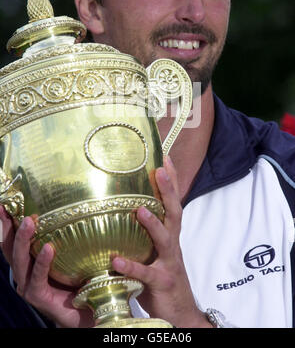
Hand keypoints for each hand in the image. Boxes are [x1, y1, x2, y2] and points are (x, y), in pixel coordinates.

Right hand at [0, 205, 93, 327]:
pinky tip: (48, 249)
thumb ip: (69, 234)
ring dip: (23, 240)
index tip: (4, 202)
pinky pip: (37, 277)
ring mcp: (28, 285)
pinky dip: (41, 263)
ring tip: (29, 222)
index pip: (12, 237)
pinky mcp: (37, 296)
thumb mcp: (71, 253)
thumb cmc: (78, 279)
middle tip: (9, 207)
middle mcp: (24, 271)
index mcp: (28, 260)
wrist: (85, 310)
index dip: (7, 221)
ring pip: (19, 261)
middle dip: (8, 226)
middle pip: (9, 247)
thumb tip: (78, 204)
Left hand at [112, 156, 211, 327]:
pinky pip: (146, 275)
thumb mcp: (157, 252)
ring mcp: (169, 263)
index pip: (172, 202)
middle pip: (174, 213)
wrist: (182, 312)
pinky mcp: (162, 284)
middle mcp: (173, 244)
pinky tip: (117, 261)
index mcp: (170, 235)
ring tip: (138, 209)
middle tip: (160, 170)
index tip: (165, 156)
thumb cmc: (164, 277)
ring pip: (165, 240)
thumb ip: (147, 233)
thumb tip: (128, 209)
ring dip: (153, 224)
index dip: (171, 180)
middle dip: (168, 190)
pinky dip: (132, 267)